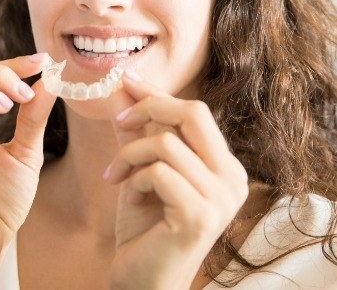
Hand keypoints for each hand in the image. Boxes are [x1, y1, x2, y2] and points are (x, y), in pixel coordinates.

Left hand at [105, 73, 248, 289]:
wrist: (143, 280)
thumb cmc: (145, 225)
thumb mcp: (140, 168)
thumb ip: (135, 130)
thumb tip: (121, 88)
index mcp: (224, 165)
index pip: (195, 112)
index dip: (158, 93)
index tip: (126, 79)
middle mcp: (233, 178)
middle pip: (194, 113)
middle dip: (150, 107)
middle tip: (120, 121)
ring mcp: (221, 198)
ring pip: (167, 142)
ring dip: (130, 154)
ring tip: (117, 175)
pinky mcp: (201, 215)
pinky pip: (159, 172)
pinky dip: (135, 178)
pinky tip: (129, 199)